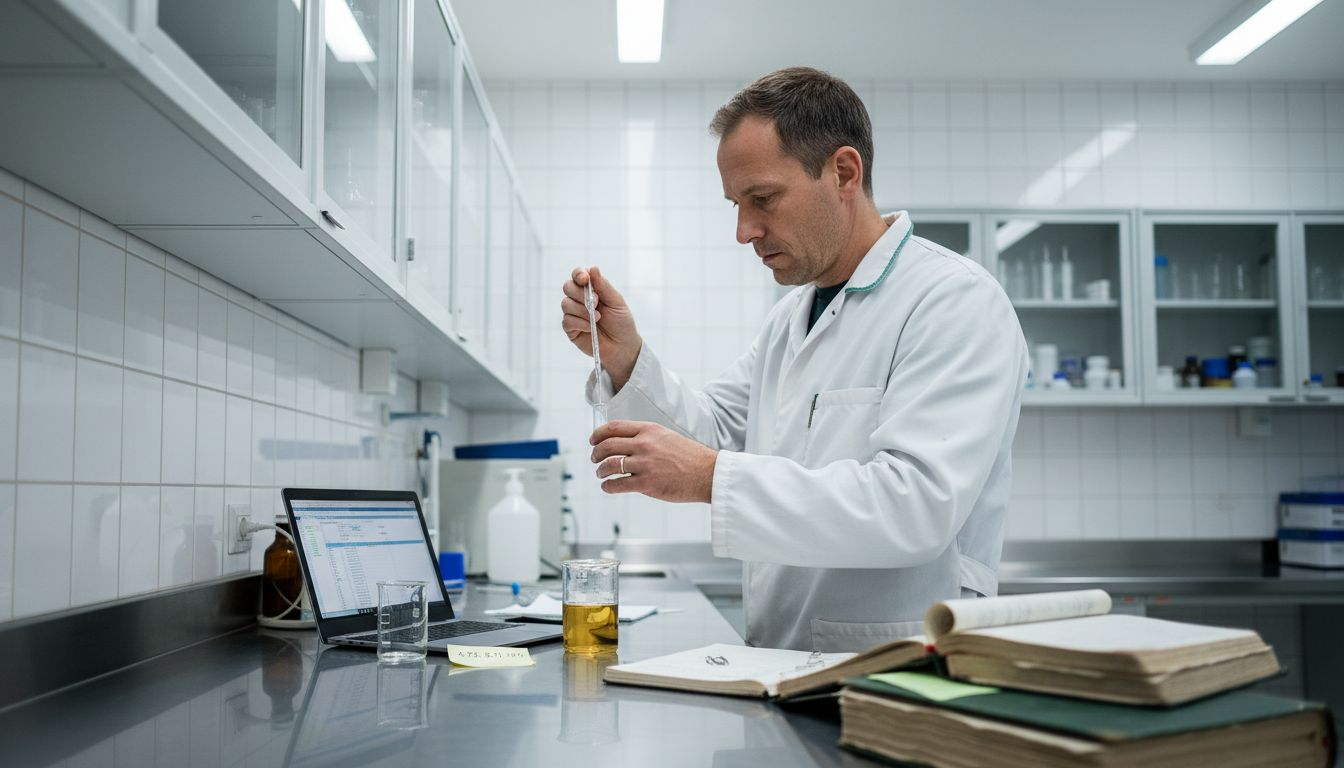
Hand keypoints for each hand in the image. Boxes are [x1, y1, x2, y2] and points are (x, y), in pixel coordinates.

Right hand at [561, 266, 641, 389]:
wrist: (622, 347)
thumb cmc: (621, 323)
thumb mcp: (616, 302)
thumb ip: (603, 286)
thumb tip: (593, 268)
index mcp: (591, 290)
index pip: (578, 275)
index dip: (578, 274)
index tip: (585, 279)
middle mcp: (579, 299)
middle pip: (567, 286)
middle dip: (580, 293)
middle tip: (596, 302)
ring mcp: (574, 314)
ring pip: (565, 303)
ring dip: (582, 310)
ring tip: (597, 317)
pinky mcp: (570, 329)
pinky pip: (567, 320)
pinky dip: (579, 322)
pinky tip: (590, 327)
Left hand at [590, 420, 717, 502]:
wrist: (707, 473)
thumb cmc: (690, 457)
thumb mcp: (667, 436)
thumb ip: (647, 437)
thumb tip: (626, 443)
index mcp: (649, 430)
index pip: (614, 427)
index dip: (598, 434)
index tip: (593, 441)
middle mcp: (644, 444)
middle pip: (607, 445)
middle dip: (596, 453)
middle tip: (595, 459)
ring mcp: (645, 464)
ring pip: (609, 465)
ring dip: (600, 470)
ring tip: (601, 474)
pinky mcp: (646, 483)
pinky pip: (617, 484)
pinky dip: (608, 486)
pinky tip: (608, 486)